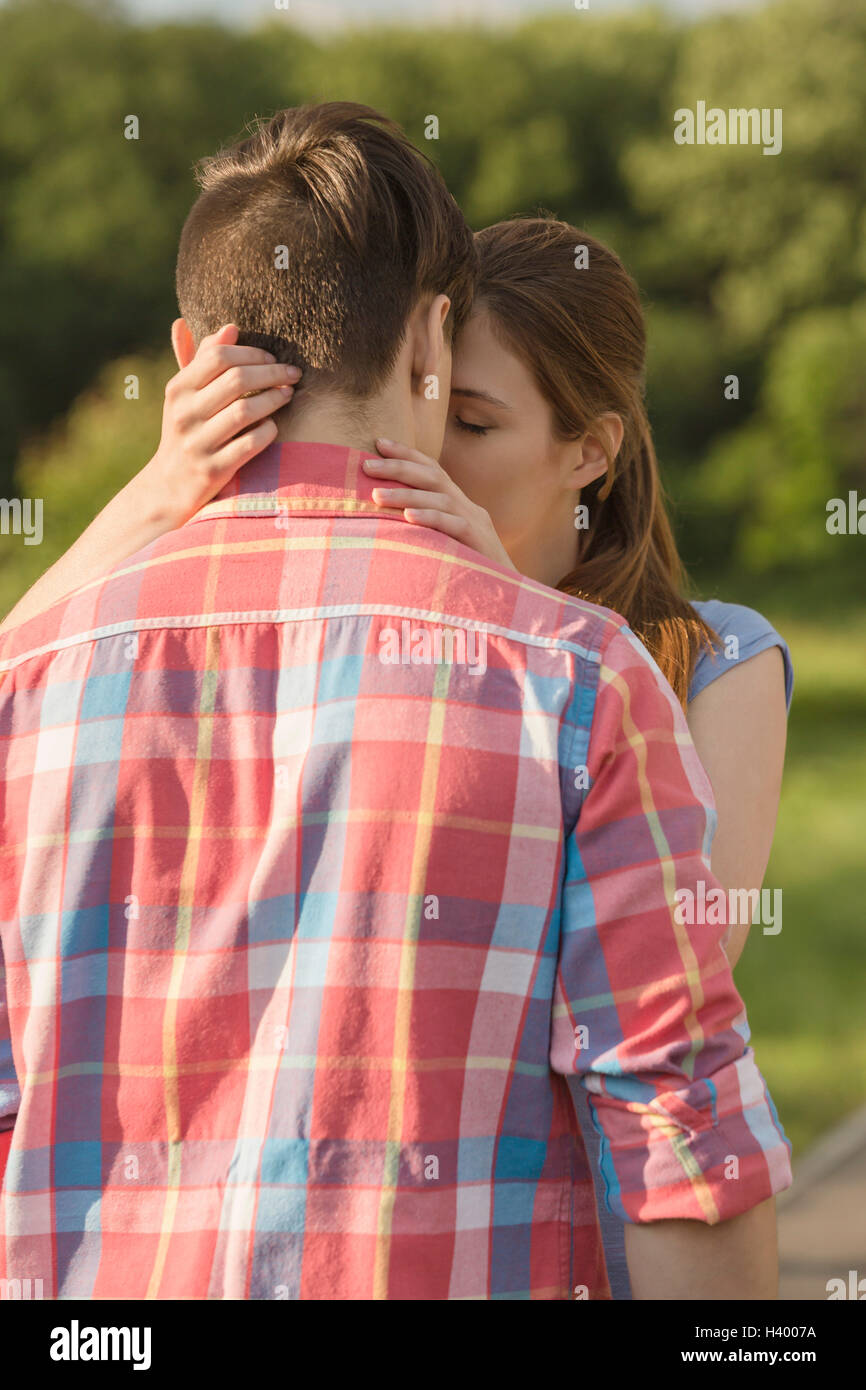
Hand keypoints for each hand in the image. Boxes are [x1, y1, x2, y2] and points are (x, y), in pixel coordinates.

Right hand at [146, 322, 300, 525]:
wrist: (169, 486)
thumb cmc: (187, 431)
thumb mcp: (185, 396)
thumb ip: (203, 360)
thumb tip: (230, 328)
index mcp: (178, 389)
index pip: (218, 356)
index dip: (252, 353)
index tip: (272, 358)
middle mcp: (184, 414)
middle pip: (237, 379)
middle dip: (272, 373)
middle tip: (292, 374)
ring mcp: (198, 443)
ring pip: (246, 411)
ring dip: (274, 399)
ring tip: (288, 395)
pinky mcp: (214, 470)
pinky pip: (251, 444)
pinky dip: (268, 431)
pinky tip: (274, 426)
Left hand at [364, 439, 515, 569]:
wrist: (505, 595)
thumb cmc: (466, 572)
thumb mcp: (442, 543)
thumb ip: (422, 528)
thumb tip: (384, 518)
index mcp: (458, 504)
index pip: (432, 470)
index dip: (407, 454)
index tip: (378, 443)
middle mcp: (467, 507)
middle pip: (433, 477)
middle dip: (399, 468)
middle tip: (366, 466)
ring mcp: (475, 523)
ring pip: (440, 499)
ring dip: (405, 495)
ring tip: (376, 496)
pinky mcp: (479, 542)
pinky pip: (453, 525)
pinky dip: (430, 518)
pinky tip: (408, 517)